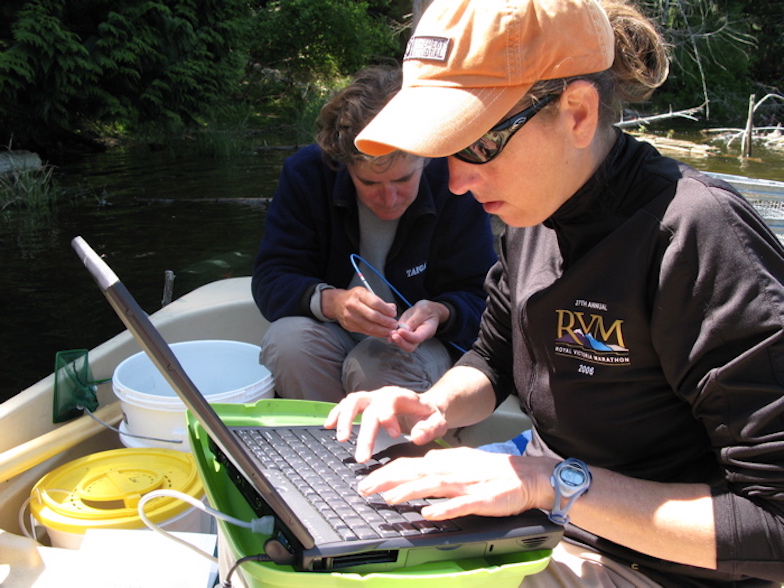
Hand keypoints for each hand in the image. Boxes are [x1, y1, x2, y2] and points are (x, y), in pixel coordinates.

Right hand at [322, 287, 396, 336]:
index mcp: (359, 294)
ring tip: (391, 331)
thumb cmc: (355, 298)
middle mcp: (353, 305)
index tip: (393, 314)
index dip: (386, 310)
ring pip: (369, 326)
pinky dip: (376, 333)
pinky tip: (383, 333)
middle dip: (386, 322)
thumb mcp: (367, 293)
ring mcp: (349, 317)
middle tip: (394, 325)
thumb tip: (392, 309)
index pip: (375, 303)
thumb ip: (380, 301)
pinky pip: (365, 331)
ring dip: (382, 330)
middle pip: (373, 316)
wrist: (337, 303)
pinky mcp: (349, 326)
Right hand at [324, 386, 448, 462]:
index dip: (388, 418)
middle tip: (362, 456)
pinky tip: (328, 426)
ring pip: (352, 401)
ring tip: (341, 439)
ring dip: (344, 419)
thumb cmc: (431, 416)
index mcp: (401, 397)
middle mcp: (383, 395)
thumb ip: (430, 429)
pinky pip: (346, 404)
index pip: (389, 403)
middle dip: (362, 432)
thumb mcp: (438, 422)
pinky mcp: (365, 404)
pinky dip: (336, 413)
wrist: (427, 406)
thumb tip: (416, 436)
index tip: (394, 435)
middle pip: (367, 407)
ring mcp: (372, 398)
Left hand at [357, 448, 552, 519]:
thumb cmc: (491, 472)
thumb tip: (413, 471)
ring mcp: (466, 484)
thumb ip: (437, 467)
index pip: (410, 463)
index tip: (367, 479)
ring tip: (388, 499)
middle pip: (415, 471)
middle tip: (365, 488)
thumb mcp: (460, 463)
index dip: (386, 471)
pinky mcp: (482, 499)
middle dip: (388, 479)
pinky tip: (429, 514)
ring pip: (433, 485)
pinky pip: (460, 505)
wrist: (526, 475)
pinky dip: (443, 509)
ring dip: (409, 491)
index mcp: (446, 461)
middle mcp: (452, 469)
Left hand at [387, 300, 448, 352]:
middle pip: (410, 346)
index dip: (408, 336)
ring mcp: (411, 337)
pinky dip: (392, 337)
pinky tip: (387, 332)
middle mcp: (419, 337)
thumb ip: (414, 320)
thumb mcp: (422, 310)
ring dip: (395, 340)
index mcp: (427, 331)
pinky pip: (398, 338)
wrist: (426, 310)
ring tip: (390, 332)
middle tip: (393, 334)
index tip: (400, 330)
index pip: (418, 338)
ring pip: (403, 345)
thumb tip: (404, 329)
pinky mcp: (404, 333)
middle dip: (401, 342)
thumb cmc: (427, 309)